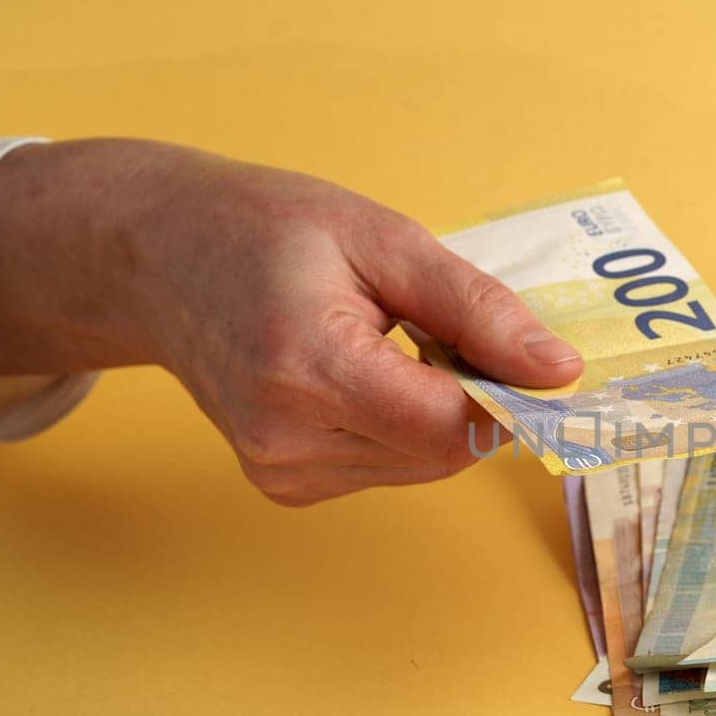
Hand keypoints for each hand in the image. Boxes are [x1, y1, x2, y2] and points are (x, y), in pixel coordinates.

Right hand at [0, 139, 581, 503]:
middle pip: (446, 450)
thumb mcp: (386, 239)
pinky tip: (360, 373)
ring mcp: (281, 471)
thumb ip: (478, 311)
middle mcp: (288, 437)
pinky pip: (388, 468)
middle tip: (431, 324)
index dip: (507, 394)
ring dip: (435, 410)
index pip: (453, 424)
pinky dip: (401, 426)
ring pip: (424, 465)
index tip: (521, 353)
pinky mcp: (284, 486)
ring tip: (385, 342)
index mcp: (308, 366)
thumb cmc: (265, 229)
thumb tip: (559, 373)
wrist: (157, 256)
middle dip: (470, 394)